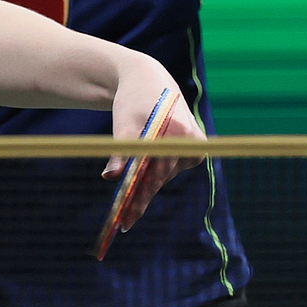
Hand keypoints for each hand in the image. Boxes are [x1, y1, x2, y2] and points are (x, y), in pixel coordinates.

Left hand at [104, 60, 204, 228]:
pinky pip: (169, 170)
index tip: (125, 220)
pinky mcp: (194, 150)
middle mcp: (190, 141)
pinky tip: (145, 171)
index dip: (139, 199)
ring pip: (164, 175)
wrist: (149, 82)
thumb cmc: (133, 101)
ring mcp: (195, 146)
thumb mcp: (124, 123)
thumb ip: (120, 151)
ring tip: (128, 209)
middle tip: (124, 224)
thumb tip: (111, 177)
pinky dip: (154, 174)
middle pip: (160, 178)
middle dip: (140, 200)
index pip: (154, 173)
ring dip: (146, 187)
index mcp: (175, 132)